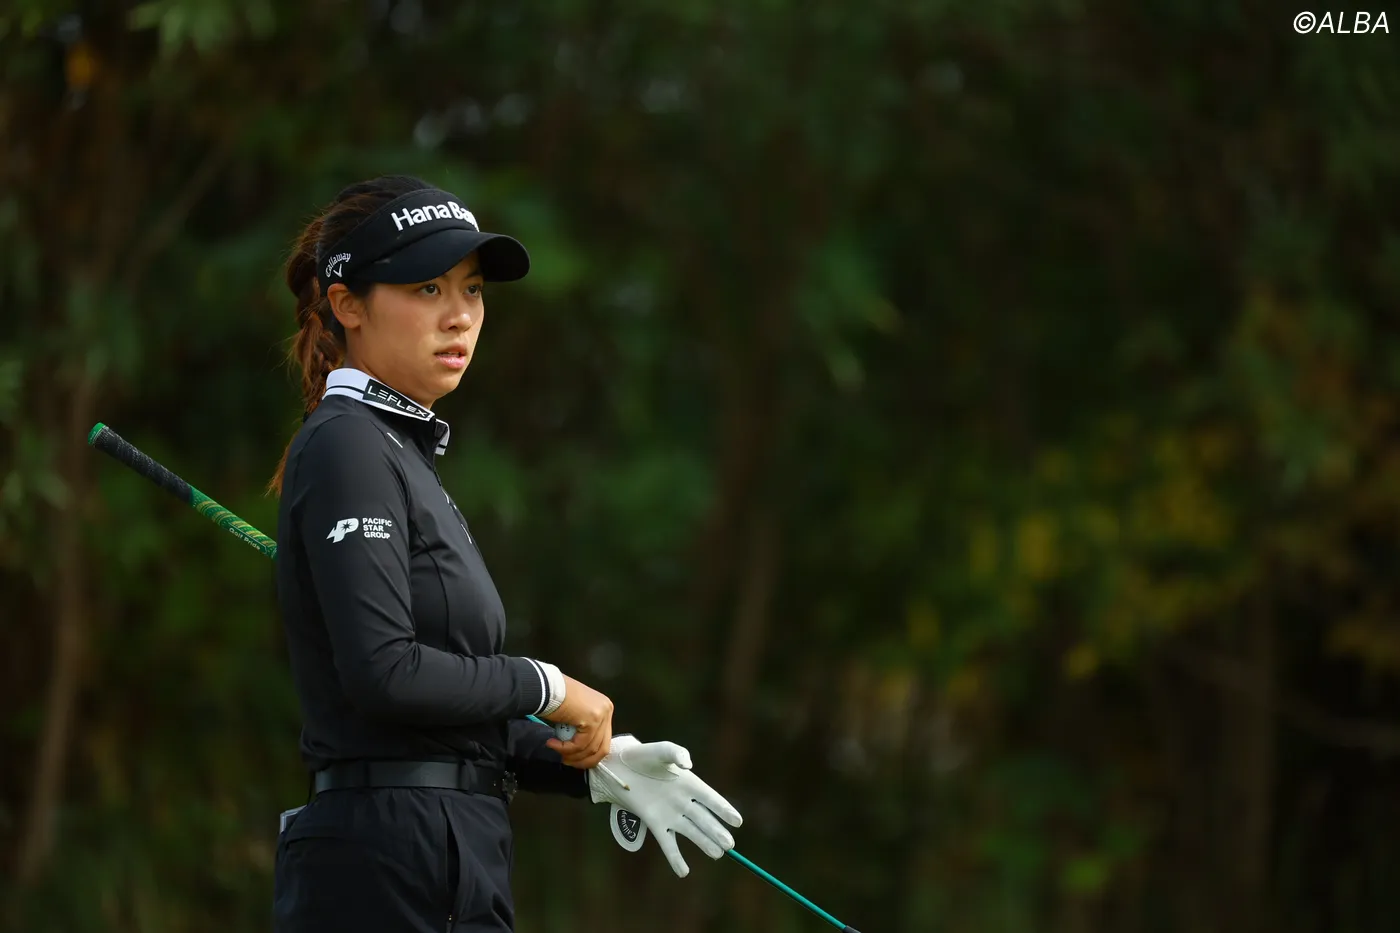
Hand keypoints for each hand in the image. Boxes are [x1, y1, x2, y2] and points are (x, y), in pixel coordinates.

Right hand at [542, 675, 613, 768]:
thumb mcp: (576, 715)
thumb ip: (583, 730)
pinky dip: (566, 749)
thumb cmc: (556, 698)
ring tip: (557, 752)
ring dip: (572, 755)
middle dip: (584, 760)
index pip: (603, 740)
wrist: (546, 686)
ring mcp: (602, 714)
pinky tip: (553, 744)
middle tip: (567, 762)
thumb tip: (582, 753)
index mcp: (605, 709)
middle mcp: (607, 710)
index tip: (574, 760)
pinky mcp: (593, 719)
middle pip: (601, 747)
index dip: (589, 755)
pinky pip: (580, 744)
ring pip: (590, 748)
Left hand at [587, 735, 742, 877]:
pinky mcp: (655, 823)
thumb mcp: (661, 750)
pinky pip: (668, 843)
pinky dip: (675, 858)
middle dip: (717, 832)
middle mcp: (683, 801)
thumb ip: (676, 753)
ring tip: (717, 854)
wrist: (619, 767)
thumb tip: (688, 764)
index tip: (737, 822)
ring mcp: (669, 814)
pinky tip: (683, 872)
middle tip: (729, 845)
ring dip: (704, 843)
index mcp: (689, 783)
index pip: (711, 799)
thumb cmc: (643, 756)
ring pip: (691, 832)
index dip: (724, 810)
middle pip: (704, 819)